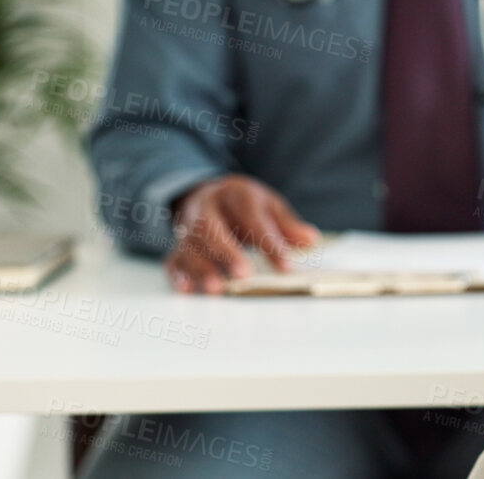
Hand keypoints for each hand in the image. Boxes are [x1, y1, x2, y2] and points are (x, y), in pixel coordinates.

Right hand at [164, 175, 320, 294]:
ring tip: (217, 288)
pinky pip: (173, 259)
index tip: (286, 267)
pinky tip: (188, 290)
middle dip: (227, 252)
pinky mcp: (177, 246)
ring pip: (189, 246)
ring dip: (202, 268)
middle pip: (211, 228)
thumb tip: (311, 240)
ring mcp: (188, 227)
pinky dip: (178, 275)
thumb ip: (288, 225)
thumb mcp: (269, 206)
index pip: (253, 218)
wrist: (208, 194)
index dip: (270, 243)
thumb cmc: (244, 205)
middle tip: (244, 275)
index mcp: (235, 194)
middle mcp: (207, 208)